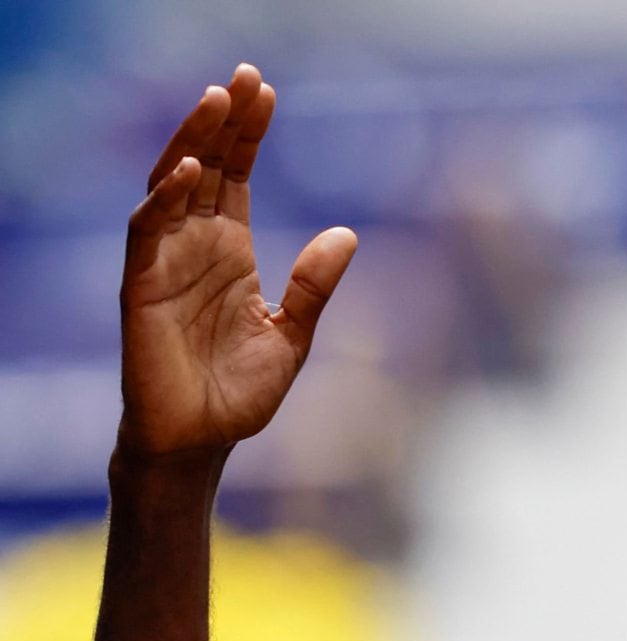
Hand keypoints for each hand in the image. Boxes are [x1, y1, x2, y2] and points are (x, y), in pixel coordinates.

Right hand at [119, 64, 356, 459]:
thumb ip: (314, 285)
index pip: (237, 176)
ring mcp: (165, 262)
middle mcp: (195, 246)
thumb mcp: (294, 333)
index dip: (248, 134)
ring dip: (192, 142)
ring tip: (215, 102)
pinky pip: (147, 231)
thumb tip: (347, 233)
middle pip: (207, 167)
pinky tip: (188, 173)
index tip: (266, 91)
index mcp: (232, 251)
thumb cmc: (241, 392)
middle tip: (243, 77)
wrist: (203, 440)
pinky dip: (164, 199)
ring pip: (171, 185)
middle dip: (222, 121)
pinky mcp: (141, 287)